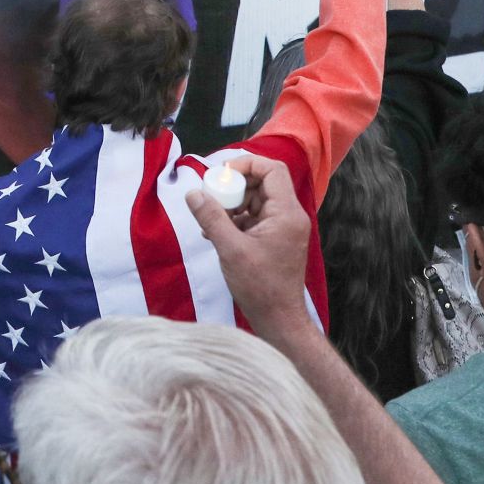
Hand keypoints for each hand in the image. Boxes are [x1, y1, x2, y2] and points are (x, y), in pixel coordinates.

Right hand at [185, 155, 314, 335]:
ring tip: (211, 219)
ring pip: (258, 201)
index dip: (246, 164)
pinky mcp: (277, 240)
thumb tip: (193, 193)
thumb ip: (211, 218)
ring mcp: (285, 228)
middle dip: (235, 186)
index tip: (221, 174)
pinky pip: (256, 218)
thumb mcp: (230, 249)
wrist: (279, 319)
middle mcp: (290, 216)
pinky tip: (216, 232)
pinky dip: (237, 220)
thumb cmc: (259, 286)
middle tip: (212, 197)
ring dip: (233, 204)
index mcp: (287, 213)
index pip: (272, 170)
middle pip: (263, 183)